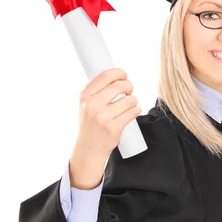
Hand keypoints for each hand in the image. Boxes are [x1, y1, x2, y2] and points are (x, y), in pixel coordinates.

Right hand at [69, 68, 140, 188]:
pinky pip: (133, 112)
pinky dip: (136, 110)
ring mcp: (102, 117)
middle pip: (120, 86)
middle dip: (129, 86)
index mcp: (85, 96)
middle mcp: (92, 105)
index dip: (119, 73)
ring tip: (128, 106)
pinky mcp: (113, 128)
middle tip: (129, 92)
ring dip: (134, 101)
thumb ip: (98, 90)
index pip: (106, 75)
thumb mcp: (87, 104)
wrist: (89, 148)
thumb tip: (118, 75)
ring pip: (130, 99)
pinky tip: (132, 112)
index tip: (124, 76)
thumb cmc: (91, 123)